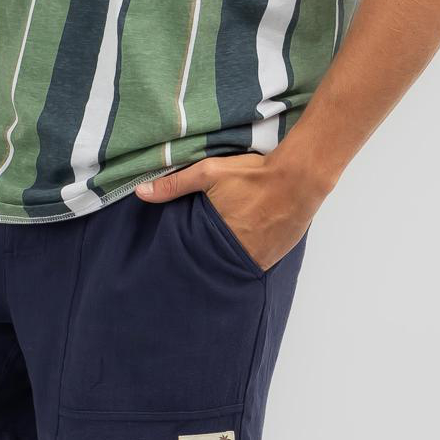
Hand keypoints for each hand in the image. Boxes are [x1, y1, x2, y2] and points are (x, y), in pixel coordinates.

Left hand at [134, 153, 315, 272]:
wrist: (298, 179)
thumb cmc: (254, 174)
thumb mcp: (209, 172)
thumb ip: (174, 184)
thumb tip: (140, 192)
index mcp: (214, 234)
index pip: (191, 253)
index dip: (187, 252)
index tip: (179, 254)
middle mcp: (233, 252)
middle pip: (212, 262)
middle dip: (206, 260)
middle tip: (203, 254)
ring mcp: (255, 258)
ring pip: (232, 266)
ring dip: (227, 261)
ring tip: (223, 255)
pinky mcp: (272, 259)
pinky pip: (253, 266)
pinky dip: (248, 261)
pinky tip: (245, 250)